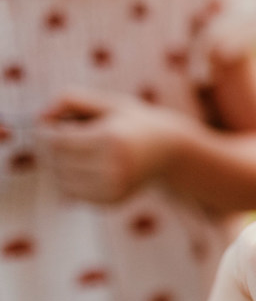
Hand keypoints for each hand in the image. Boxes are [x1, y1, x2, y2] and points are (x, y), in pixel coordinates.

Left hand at [36, 89, 191, 202]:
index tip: (48, 123)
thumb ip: (70, 99)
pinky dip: (69, 179)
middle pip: (57, 162)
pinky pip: (72, 192)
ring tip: (74, 150)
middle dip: (49, 148)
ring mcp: (115, 187)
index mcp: (112, 139)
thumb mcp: (106, 101)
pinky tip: (83, 166)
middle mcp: (115, 167)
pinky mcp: (112, 200)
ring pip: (61, 180)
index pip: (58, 141)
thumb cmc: (132, 121)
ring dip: (57, 165)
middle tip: (59, 136)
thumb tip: (39, 117)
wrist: (170, 150)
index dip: (45, 131)